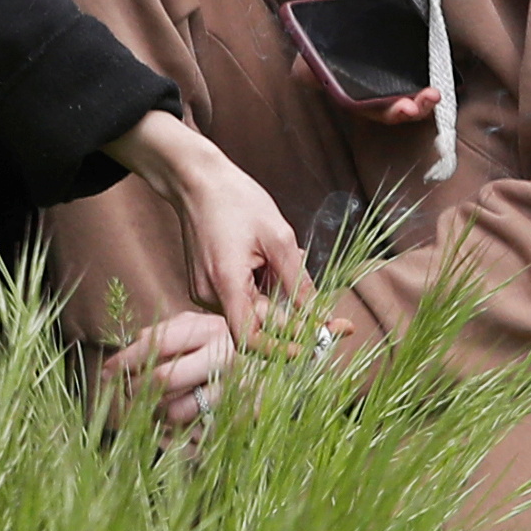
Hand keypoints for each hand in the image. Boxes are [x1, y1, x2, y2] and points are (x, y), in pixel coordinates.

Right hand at [103, 109, 309, 342]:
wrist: (195, 181)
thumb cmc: (234, 200)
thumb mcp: (278, 237)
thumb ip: (299, 283)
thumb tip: (319, 318)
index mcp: (225, 283)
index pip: (249, 339)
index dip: (280, 349)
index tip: (311, 345)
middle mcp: (209, 294)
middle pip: (257, 325)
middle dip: (293, 317)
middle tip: (335, 318)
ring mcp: (204, 291)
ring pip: (252, 312)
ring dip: (276, 298)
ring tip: (281, 260)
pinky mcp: (205, 285)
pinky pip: (241, 300)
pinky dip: (262, 290)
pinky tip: (264, 261)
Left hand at [103, 306, 236, 435]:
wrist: (277, 361)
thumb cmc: (225, 342)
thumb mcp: (197, 327)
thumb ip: (165, 333)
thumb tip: (131, 346)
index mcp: (209, 329)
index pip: (157, 344)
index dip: (127, 359)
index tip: (107, 371)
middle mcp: (224, 356)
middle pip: (164, 378)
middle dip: (136, 389)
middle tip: (126, 394)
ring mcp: (237, 387)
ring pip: (179, 409)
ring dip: (157, 413)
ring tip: (154, 408)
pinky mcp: (246, 413)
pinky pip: (199, 429)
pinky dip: (181, 430)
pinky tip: (177, 423)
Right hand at [289, 0, 437, 124]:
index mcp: (314, 42)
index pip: (315, 76)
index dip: (336, 91)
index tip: (360, 96)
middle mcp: (340, 62)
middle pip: (357, 100)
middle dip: (384, 109)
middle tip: (409, 107)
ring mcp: (368, 65)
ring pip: (383, 100)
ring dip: (407, 107)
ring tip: (431, 98)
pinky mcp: (394, 59)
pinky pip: (404, 85)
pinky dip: (419, 94)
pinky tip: (438, 90)